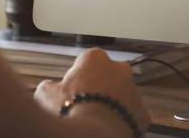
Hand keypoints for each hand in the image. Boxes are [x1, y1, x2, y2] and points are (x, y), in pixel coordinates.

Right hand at [34, 48, 149, 136]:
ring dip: (113, 103)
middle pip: (108, 75)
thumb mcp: (45, 94)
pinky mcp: (142, 113)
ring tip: (97, 120)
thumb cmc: (68, 110)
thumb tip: (50, 88)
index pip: (87, 61)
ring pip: (123, 94)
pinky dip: (124, 120)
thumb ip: (50, 86)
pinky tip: (110, 127)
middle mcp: (119, 69)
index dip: (78, 77)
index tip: (71, 90)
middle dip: (100, 86)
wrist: (91, 135)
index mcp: (95, 58)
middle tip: (85, 104)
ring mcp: (134, 90)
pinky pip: (133, 115)